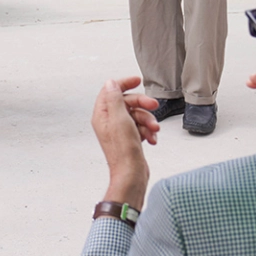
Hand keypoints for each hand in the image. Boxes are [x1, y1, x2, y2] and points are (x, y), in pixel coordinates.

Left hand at [91, 76, 158, 207]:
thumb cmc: (124, 152)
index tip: (137, 80)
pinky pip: (141, 127)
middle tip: (153, 106)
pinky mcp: (130, 139)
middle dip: (142, 104)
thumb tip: (111, 83)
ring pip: (137, 115)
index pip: (110, 91)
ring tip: (153, 129)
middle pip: (127, 102)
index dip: (124, 83)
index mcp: (102, 115)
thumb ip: (114, 99)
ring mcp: (120, 131)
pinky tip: (151, 139)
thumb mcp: (120, 119)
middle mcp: (109, 122)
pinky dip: (148, 131)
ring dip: (148, 120)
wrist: (132, 175)